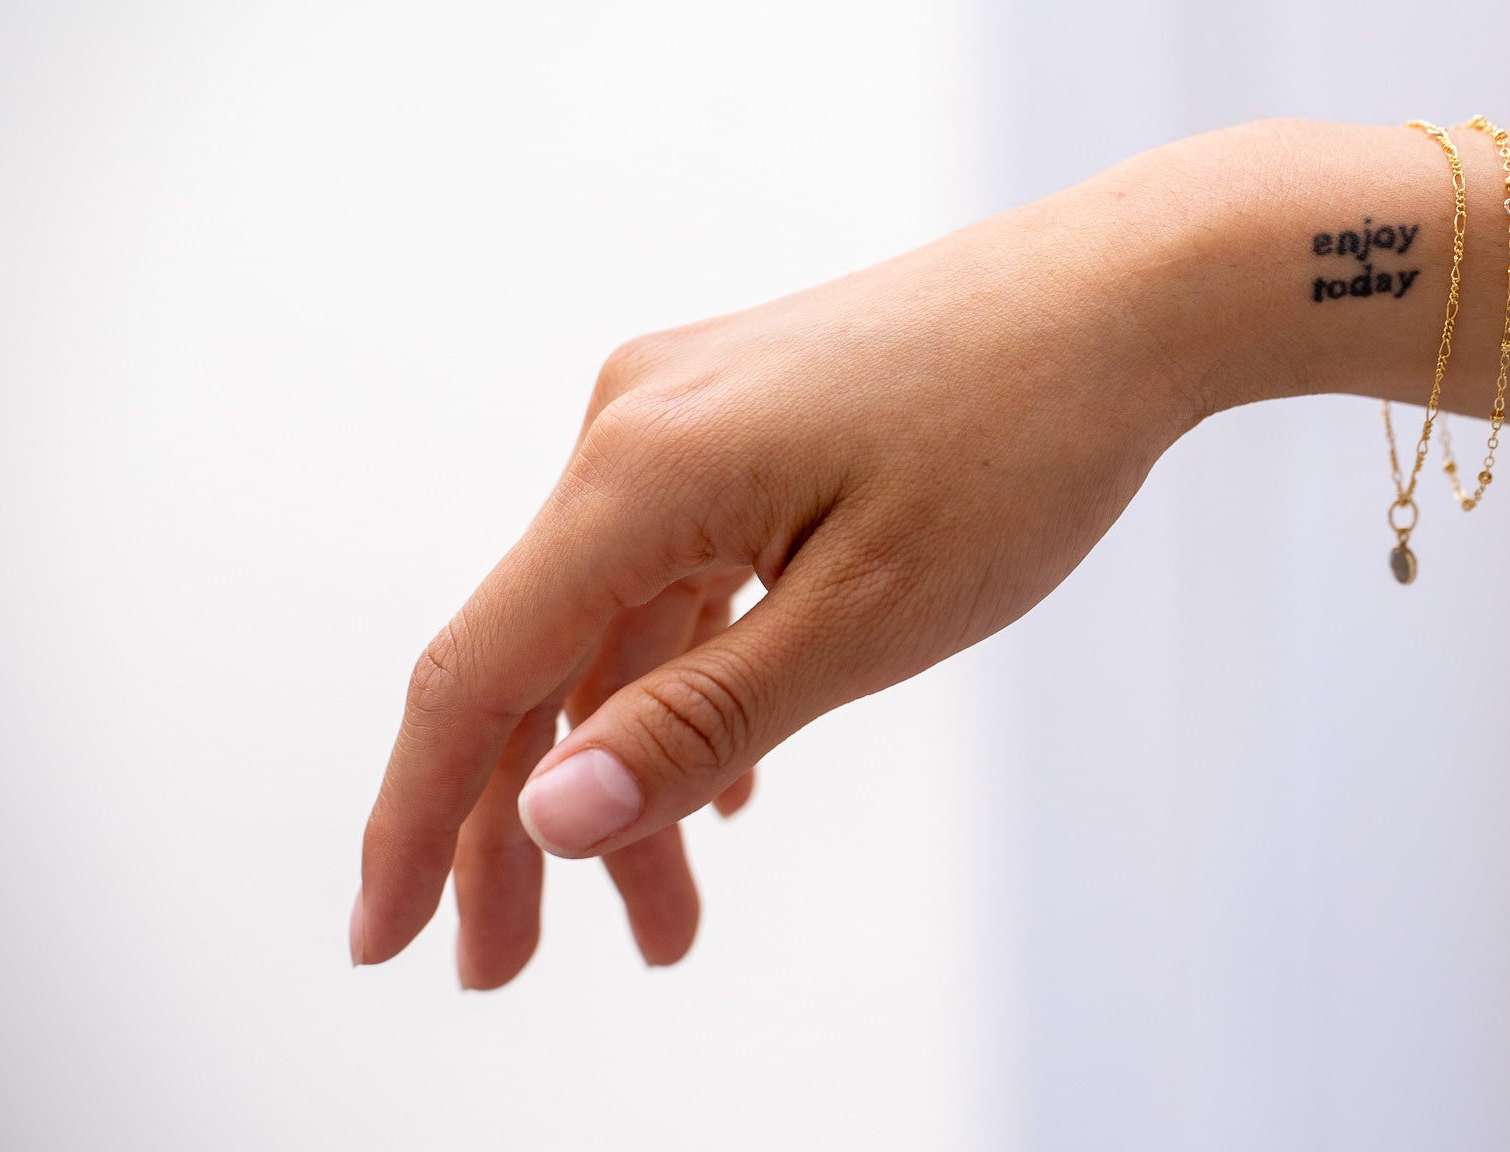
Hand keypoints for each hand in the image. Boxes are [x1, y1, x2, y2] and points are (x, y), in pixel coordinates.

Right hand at [347, 162, 1222, 984]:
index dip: (418, 821)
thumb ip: (699, 718)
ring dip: (632, 771)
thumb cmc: (1022, 442)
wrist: (1125, 296)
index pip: (478, 673)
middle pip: (537, 660)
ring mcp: (684, 416)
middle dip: (528, 828)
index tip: (383, 941)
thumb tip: (548, 816)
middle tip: (514, 971)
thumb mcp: (868, 618)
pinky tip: (725, 787)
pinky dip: (688, 685)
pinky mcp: (740, 423)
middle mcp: (632, 429)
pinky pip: (677, 577)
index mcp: (643, 473)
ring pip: (617, 629)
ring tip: (670, 922)